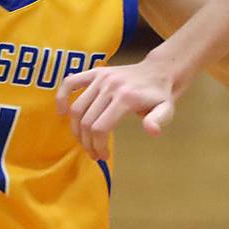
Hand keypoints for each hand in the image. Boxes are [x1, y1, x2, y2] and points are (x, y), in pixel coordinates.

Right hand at [56, 60, 180, 160]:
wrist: (159, 71)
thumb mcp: (166, 110)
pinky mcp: (95, 72)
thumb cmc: (160, 96)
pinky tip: (62, 113)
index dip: (98, 146)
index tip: (103, 156)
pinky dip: (62, 97)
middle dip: (87, 143)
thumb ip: (159, 120)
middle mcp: (110, 86)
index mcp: (126, 97)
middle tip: (94, 154)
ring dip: (76, 130)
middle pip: (87, 121)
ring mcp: (101, 77)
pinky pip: (70, 83)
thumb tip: (151, 131)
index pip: (101, 128)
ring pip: (77, 108)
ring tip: (84, 142)